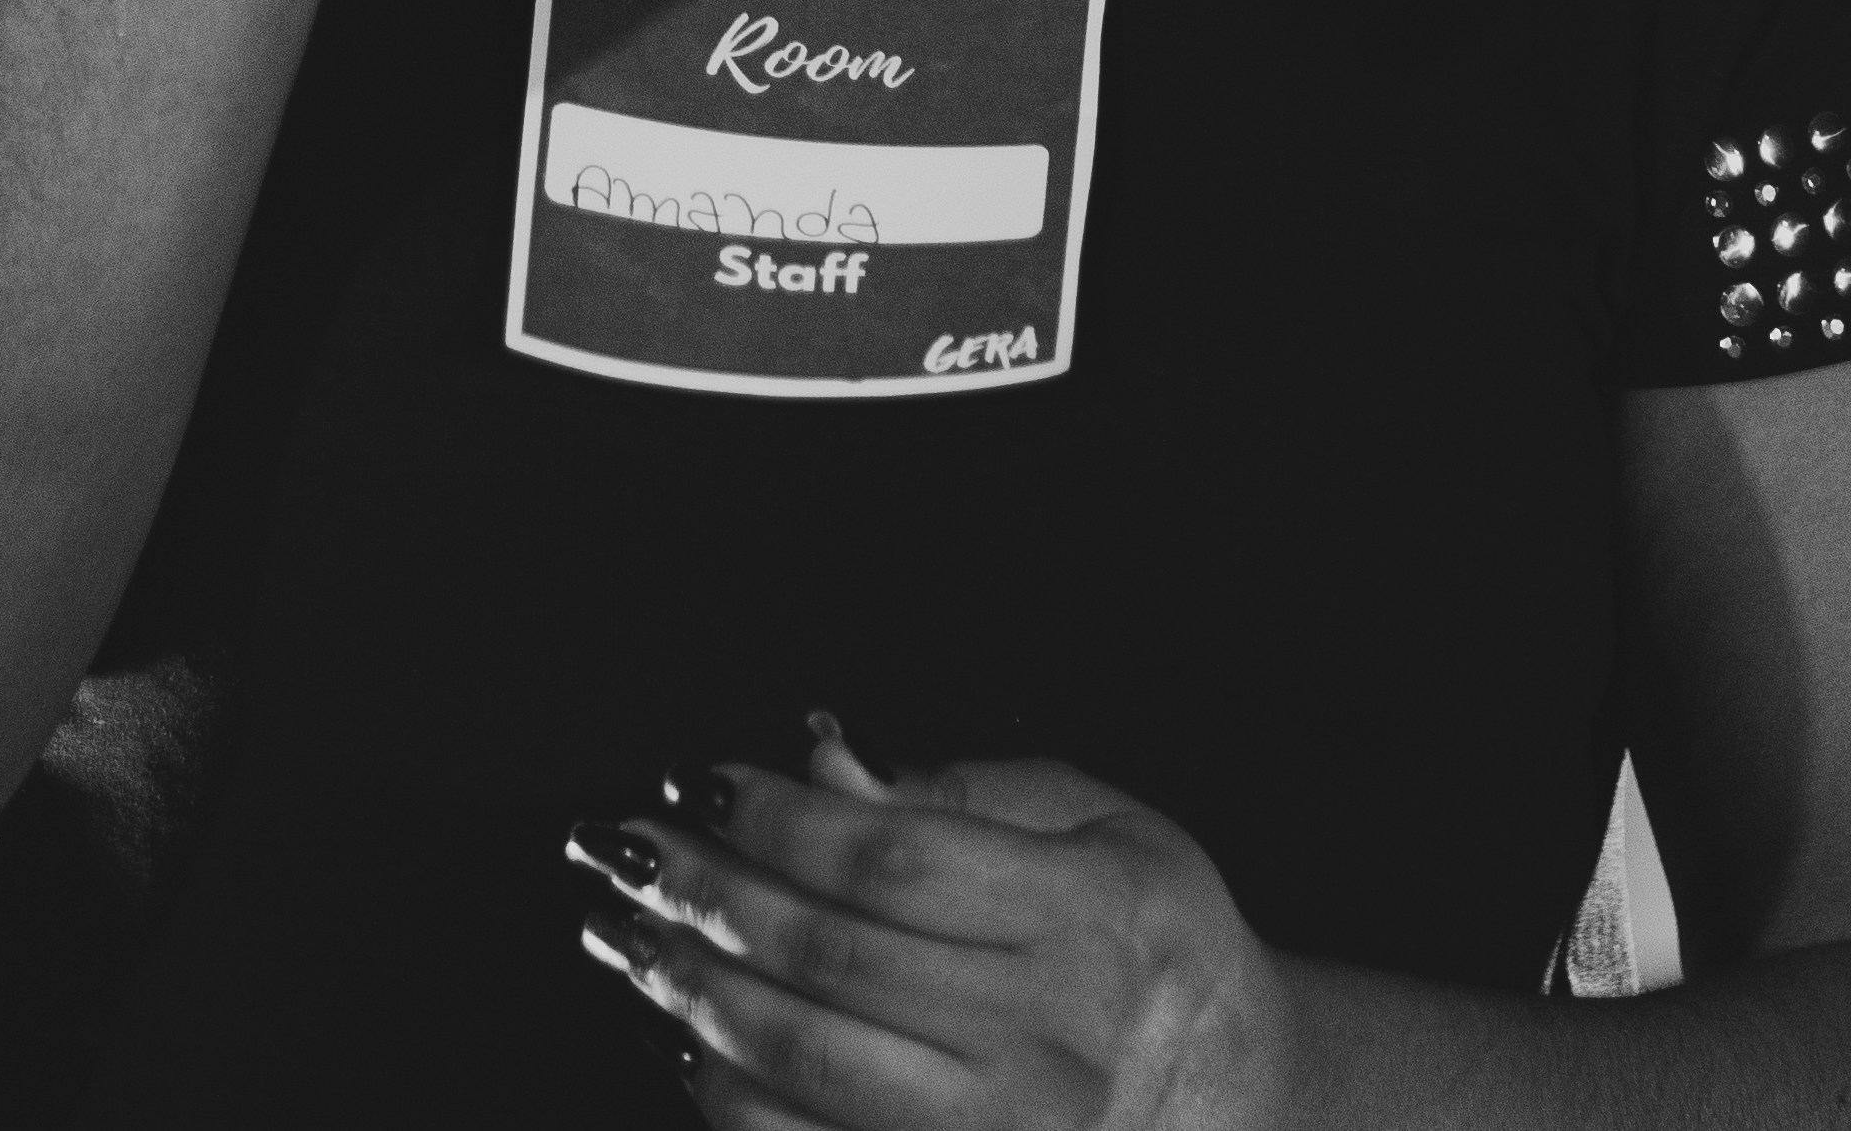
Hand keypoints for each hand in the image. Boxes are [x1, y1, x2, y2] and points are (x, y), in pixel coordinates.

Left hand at [572, 712, 1302, 1130]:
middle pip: (833, 958)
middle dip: (707, 893)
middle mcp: (1052, 1034)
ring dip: (692, 990)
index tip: (695, 781)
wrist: (1221, 1087)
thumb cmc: (1141, 929)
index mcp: (1092, 916)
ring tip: (629, 933)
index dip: (777, 817)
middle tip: (629, 848)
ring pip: (805, 1061)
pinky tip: (683, 1033)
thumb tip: (814, 757)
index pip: (894, 861)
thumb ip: (952, 791)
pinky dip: (726, 1093)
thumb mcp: (1090, 821)